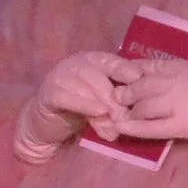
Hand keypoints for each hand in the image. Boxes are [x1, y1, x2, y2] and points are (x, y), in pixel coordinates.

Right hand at [13, 50, 132, 163]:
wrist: (46, 124)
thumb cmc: (80, 110)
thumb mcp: (101, 103)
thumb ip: (115, 104)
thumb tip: (133, 116)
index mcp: (93, 61)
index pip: (112, 61)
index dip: (126, 69)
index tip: (140, 79)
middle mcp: (76, 64)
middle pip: (99, 76)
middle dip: (116, 98)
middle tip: (127, 118)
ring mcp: (60, 77)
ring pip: (85, 88)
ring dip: (102, 108)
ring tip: (115, 126)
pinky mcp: (48, 93)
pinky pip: (68, 98)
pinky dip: (85, 106)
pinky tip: (98, 113)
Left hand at [112, 59, 187, 166]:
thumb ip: (186, 77)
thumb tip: (166, 82)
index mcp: (187, 67)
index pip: (150, 65)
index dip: (130, 71)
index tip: (118, 75)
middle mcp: (179, 80)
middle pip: (141, 82)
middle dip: (124, 91)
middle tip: (113, 98)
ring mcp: (180, 101)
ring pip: (143, 103)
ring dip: (128, 110)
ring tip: (119, 115)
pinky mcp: (184, 123)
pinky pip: (152, 126)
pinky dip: (134, 128)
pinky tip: (121, 129)